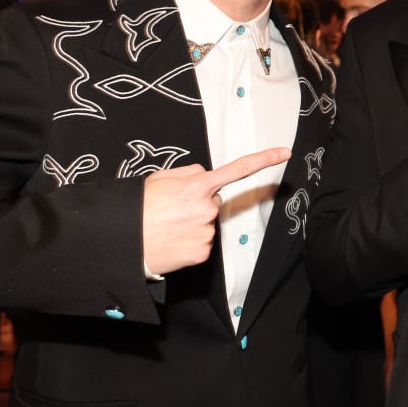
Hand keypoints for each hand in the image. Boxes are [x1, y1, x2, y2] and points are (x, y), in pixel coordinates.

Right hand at [141, 148, 291, 274]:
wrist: (122, 242)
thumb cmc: (139, 208)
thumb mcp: (161, 178)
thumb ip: (190, 172)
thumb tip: (207, 175)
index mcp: (197, 185)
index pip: (238, 169)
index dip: (264, 160)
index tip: (284, 153)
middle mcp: (206, 208)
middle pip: (213, 201)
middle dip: (197, 204)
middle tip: (171, 211)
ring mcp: (206, 232)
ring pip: (207, 223)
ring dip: (192, 224)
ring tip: (168, 227)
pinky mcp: (202, 252)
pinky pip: (203, 243)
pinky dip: (190, 242)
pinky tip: (173, 241)